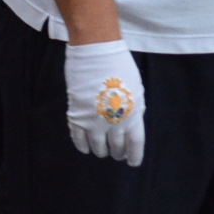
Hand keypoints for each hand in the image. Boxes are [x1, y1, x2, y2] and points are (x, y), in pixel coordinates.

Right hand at [61, 39, 146, 166]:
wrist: (96, 50)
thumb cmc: (119, 65)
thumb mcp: (136, 90)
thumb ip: (134, 110)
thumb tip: (129, 124)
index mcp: (133, 115)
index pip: (135, 144)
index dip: (133, 156)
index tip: (131, 162)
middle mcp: (115, 122)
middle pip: (117, 146)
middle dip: (117, 152)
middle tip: (116, 154)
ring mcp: (94, 120)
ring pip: (98, 146)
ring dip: (100, 151)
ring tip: (101, 152)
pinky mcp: (77, 115)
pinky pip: (78, 137)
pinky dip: (82, 145)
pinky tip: (85, 148)